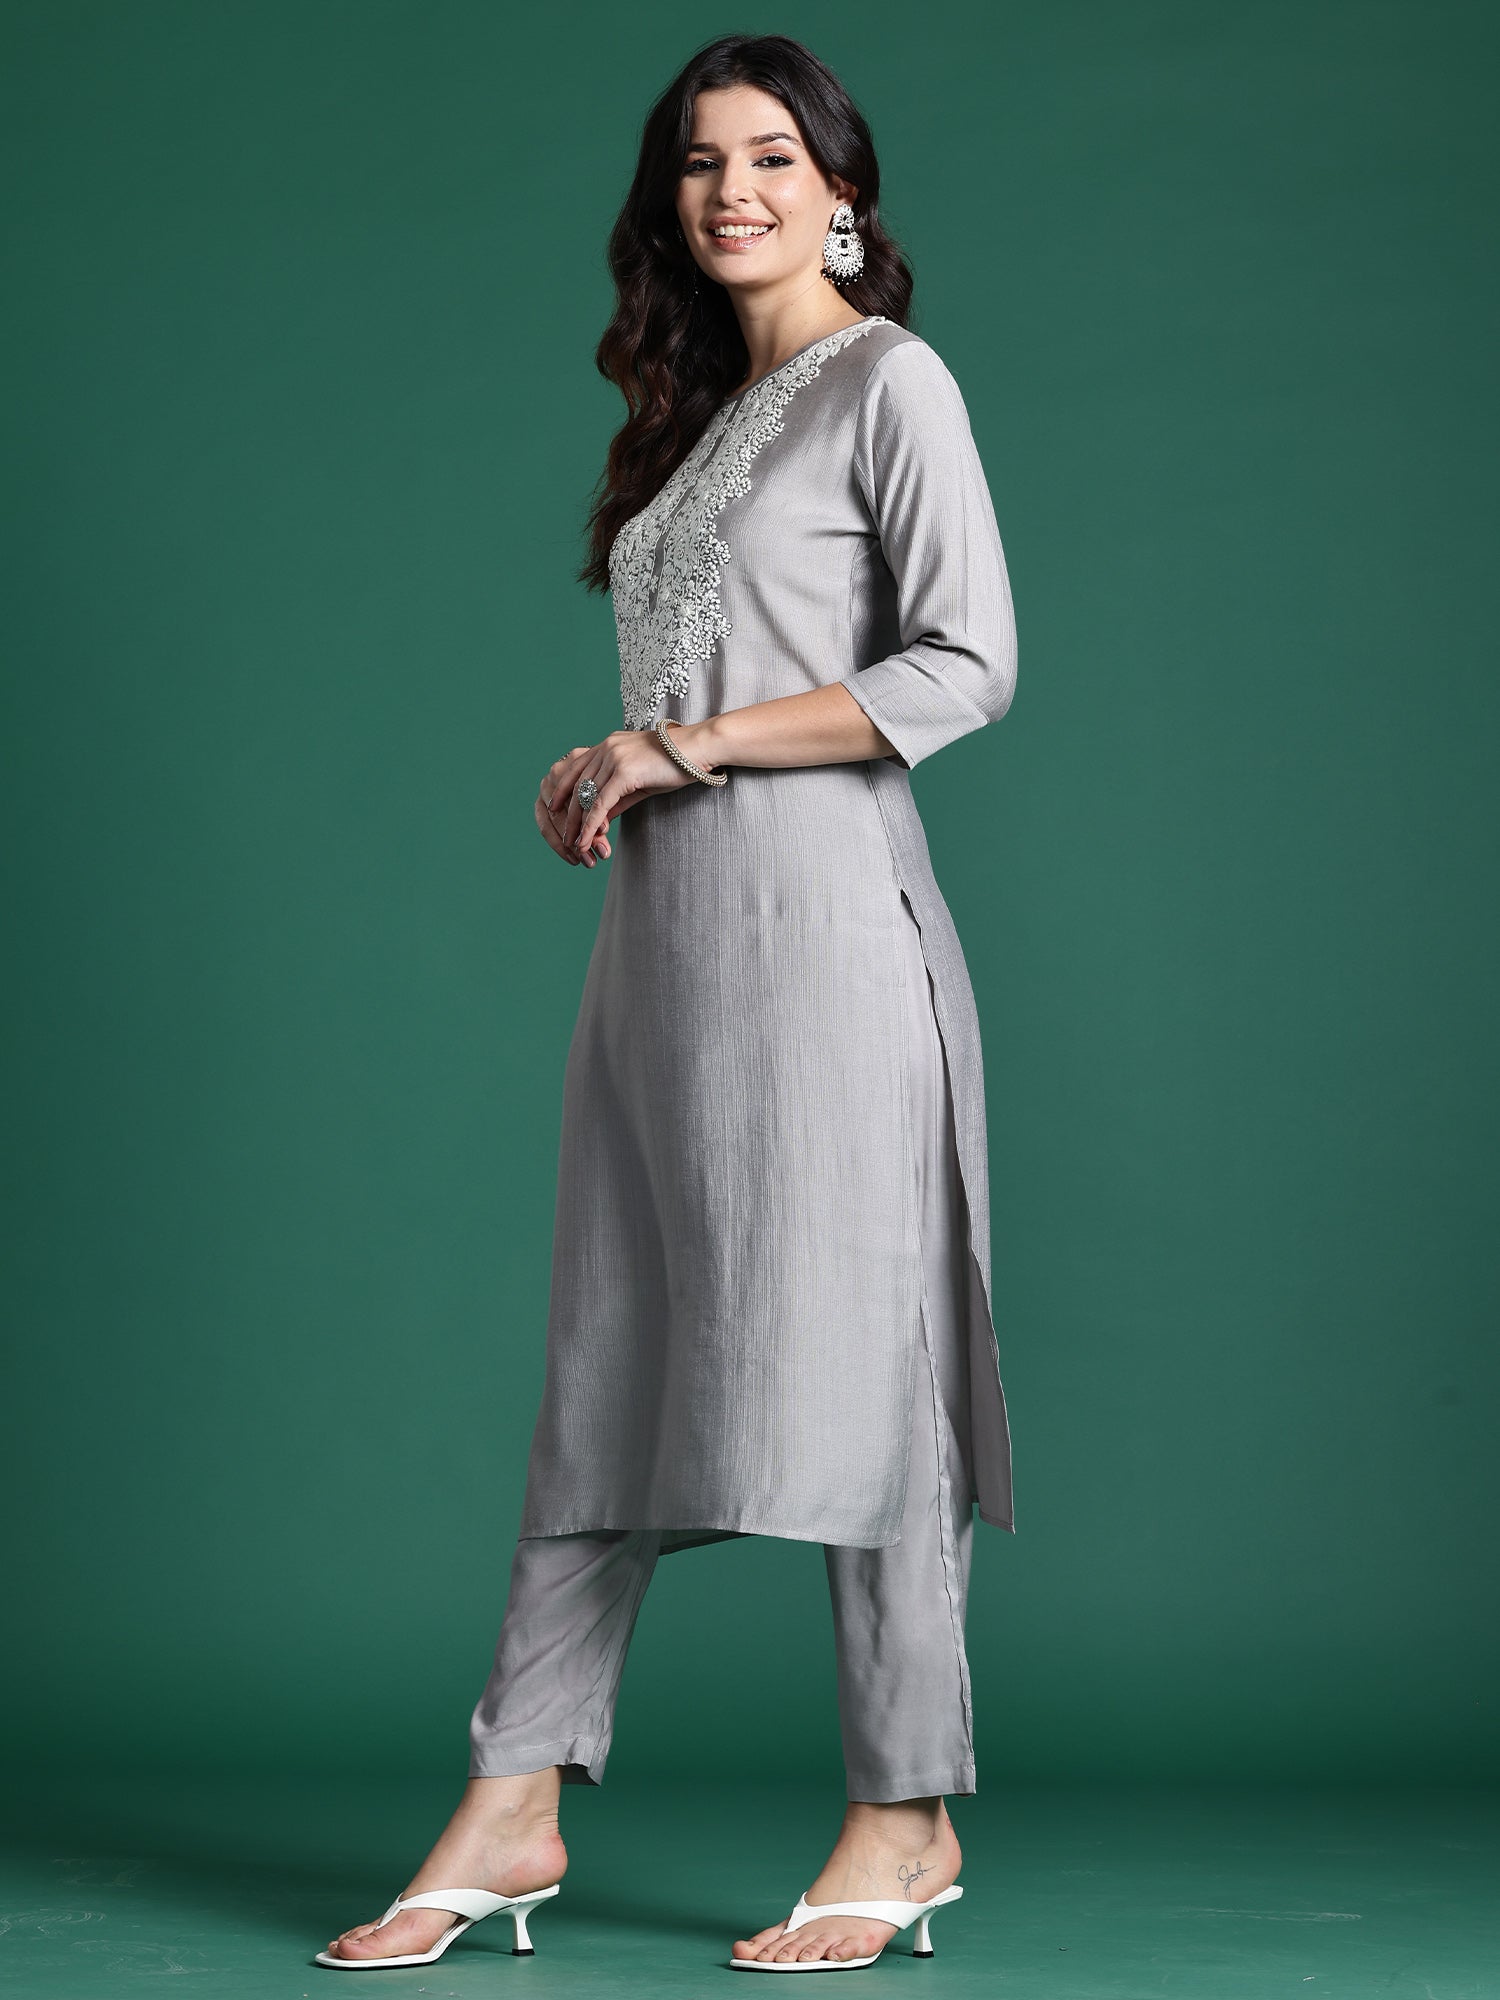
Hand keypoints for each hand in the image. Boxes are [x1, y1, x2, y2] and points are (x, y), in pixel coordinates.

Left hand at [536, 729, 700, 867]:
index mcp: (607, 745)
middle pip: (576, 785)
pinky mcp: (623, 771)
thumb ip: (616, 795)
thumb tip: (600, 816)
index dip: (562, 791)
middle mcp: (605, 748)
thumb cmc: (676, 764)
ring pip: (585, 796)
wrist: (699, 749)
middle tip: (564, 837)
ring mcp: (613, 757)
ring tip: (574, 845)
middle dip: (567, 814)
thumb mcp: (639, 780)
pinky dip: (590, 825)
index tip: (556, 810)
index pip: (575, 769)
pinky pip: (600, 804)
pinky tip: (587, 840)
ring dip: (577, 825)